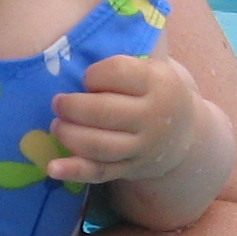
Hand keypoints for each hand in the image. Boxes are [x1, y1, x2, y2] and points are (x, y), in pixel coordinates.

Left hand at [46, 52, 204, 185]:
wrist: (184, 132)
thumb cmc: (153, 92)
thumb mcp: (150, 69)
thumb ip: (120, 65)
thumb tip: (69, 63)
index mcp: (158, 83)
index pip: (117, 72)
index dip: (93, 74)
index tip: (88, 78)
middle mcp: (153, 116)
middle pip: (103, 111)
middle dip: (72, 106)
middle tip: (58, 103)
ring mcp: (143, 147)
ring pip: (99, 145)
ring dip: (69, 135)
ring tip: (57, 125)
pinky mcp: (131, 168)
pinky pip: (100, 172)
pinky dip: (74, 171)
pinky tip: (52, 168)